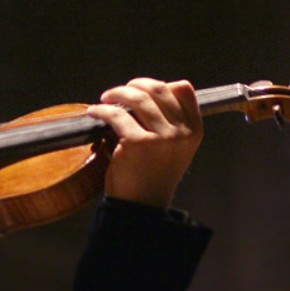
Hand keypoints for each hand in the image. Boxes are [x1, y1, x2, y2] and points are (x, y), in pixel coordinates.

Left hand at [84, 78, 202, 207]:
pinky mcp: (137, 143)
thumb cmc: (152, 175)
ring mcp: (161, 137)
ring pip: (138, 97)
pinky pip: (116, 115)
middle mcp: (181, 132)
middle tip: (119, 92)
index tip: (142, 89)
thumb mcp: (173, 147)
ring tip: (105, 99)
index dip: (161, 85)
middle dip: (135, 85)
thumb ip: (168, 122)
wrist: (142, 206)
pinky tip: (95, 112)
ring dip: (117, 93)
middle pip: (159, 89)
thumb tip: (145, 92)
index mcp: (194, 130)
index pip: (184, 90)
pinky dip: (102, 110)